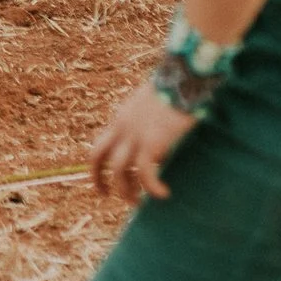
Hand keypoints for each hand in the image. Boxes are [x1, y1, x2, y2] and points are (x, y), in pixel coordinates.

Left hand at [89, 79, 194, 204]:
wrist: (184, 77)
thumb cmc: (174, 88)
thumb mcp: (150, 106)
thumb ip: (145, 125)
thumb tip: (156, 149)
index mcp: (120, 119)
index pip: (98, 147)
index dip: (96, 169)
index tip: (102, 184)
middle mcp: (122, 127)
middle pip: (99, 159)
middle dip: (99, 181)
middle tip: (110, 196)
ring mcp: (136, 135)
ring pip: (121, 171)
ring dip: (127, 191)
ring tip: (138, 203)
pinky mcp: (153, 142)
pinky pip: (147, 173)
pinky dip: (152, 188)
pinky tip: (163, 193)